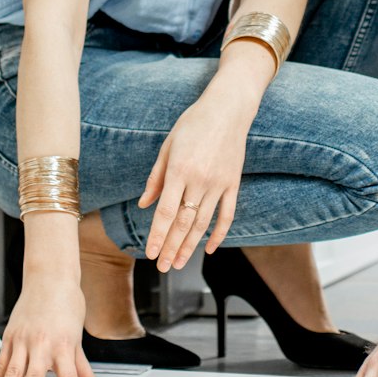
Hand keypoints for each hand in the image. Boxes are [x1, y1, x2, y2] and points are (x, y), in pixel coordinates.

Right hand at [0, 272, 103, 376]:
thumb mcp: (77, 338)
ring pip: (12, 371)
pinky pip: (0, 363)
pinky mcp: (9, 337)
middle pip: (35, 376)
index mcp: (63, 344)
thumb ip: (84, 370)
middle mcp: (42, 343)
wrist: (49, 277)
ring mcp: (23, 340)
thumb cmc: (67, 304)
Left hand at [137, 84, 255, 271]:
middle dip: (171, 248)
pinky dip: (218, 234)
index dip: (157, 236)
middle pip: (183, 223)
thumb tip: (144, 204)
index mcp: (179, 170)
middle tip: (162, 267)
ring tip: (178, 263)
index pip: (166, 212)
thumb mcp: (167, 146)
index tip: (150, 253)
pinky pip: (227, 215)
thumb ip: (155, 177)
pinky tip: (209, 249)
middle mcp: (199, 180)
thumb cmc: (193, 124)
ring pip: (203, 223)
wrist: (228, 109)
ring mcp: (219, 184)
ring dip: (190, 246)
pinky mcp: (233, 184)